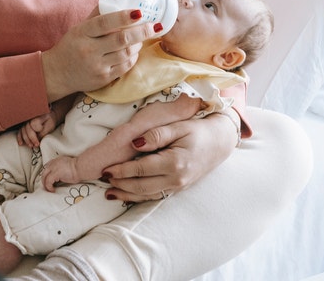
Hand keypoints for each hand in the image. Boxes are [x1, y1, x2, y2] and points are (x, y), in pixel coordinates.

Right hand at [17, 111, 57, 147]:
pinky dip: (20, 137)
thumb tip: (37, 139)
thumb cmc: (50, 121)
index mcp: (38, 116)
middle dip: (31, 138)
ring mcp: (26, 121)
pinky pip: (20, 131)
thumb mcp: (50, 126)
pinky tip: (21, 143)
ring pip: (22, 130)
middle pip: (27, 128)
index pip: (34, 123)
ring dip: (26, 139)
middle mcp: (30, 117)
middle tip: (36, 144)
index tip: (41, 135)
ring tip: (31, 145)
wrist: (49, 116)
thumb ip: (43, 132)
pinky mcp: (24, 125)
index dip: (37, 131)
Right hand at [41, 9, 158, 101]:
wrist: (57, 73)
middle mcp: (89, 50)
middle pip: (121, 40)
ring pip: (126, 54)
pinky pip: (125, 67)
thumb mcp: (79, 28)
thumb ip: (97, 16)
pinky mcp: (103, 79)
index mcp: (82, 33)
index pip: (104, 23)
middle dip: (141, 32)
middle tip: (154, 25)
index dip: (123, 17)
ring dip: (139, 44)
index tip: (139, 12)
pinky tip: (135, 50)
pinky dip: (133, 57)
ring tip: (143, 36)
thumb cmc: (71, 46)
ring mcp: (97, 66)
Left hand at [41, 156, 79, 190]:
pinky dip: (49, 187)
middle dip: (44, 180)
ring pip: (44, 177)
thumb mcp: (67, 167)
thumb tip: (60, 178)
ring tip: (49, 189)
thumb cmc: (78, 168)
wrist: (81, 167)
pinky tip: (52, 190)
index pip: (47, 167)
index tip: (48, 180)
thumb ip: (62, 170)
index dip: (47, 174)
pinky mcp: (55, 173)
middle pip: (44, 172)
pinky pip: (48, 181)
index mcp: (57, 160)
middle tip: (47, 187)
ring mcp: (53, 167)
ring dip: (45, 185)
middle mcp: (53, 163)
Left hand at [101, 114, 236, 202]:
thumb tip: (134, 144)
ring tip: (109, 193)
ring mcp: (178, 186)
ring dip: (127, 195)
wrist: (220, 141)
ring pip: (147, 195)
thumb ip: (156, 135)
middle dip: (120, 184)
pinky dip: (139, 197)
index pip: (141, 170)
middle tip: (103, 180)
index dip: (121, 170)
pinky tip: (128, 195)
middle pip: (141, 187)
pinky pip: (156, 196)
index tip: (105, 169)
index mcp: (174, 163)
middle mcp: (176, 179)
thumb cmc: (198, 130)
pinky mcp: (179, 188)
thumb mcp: (178, 126)